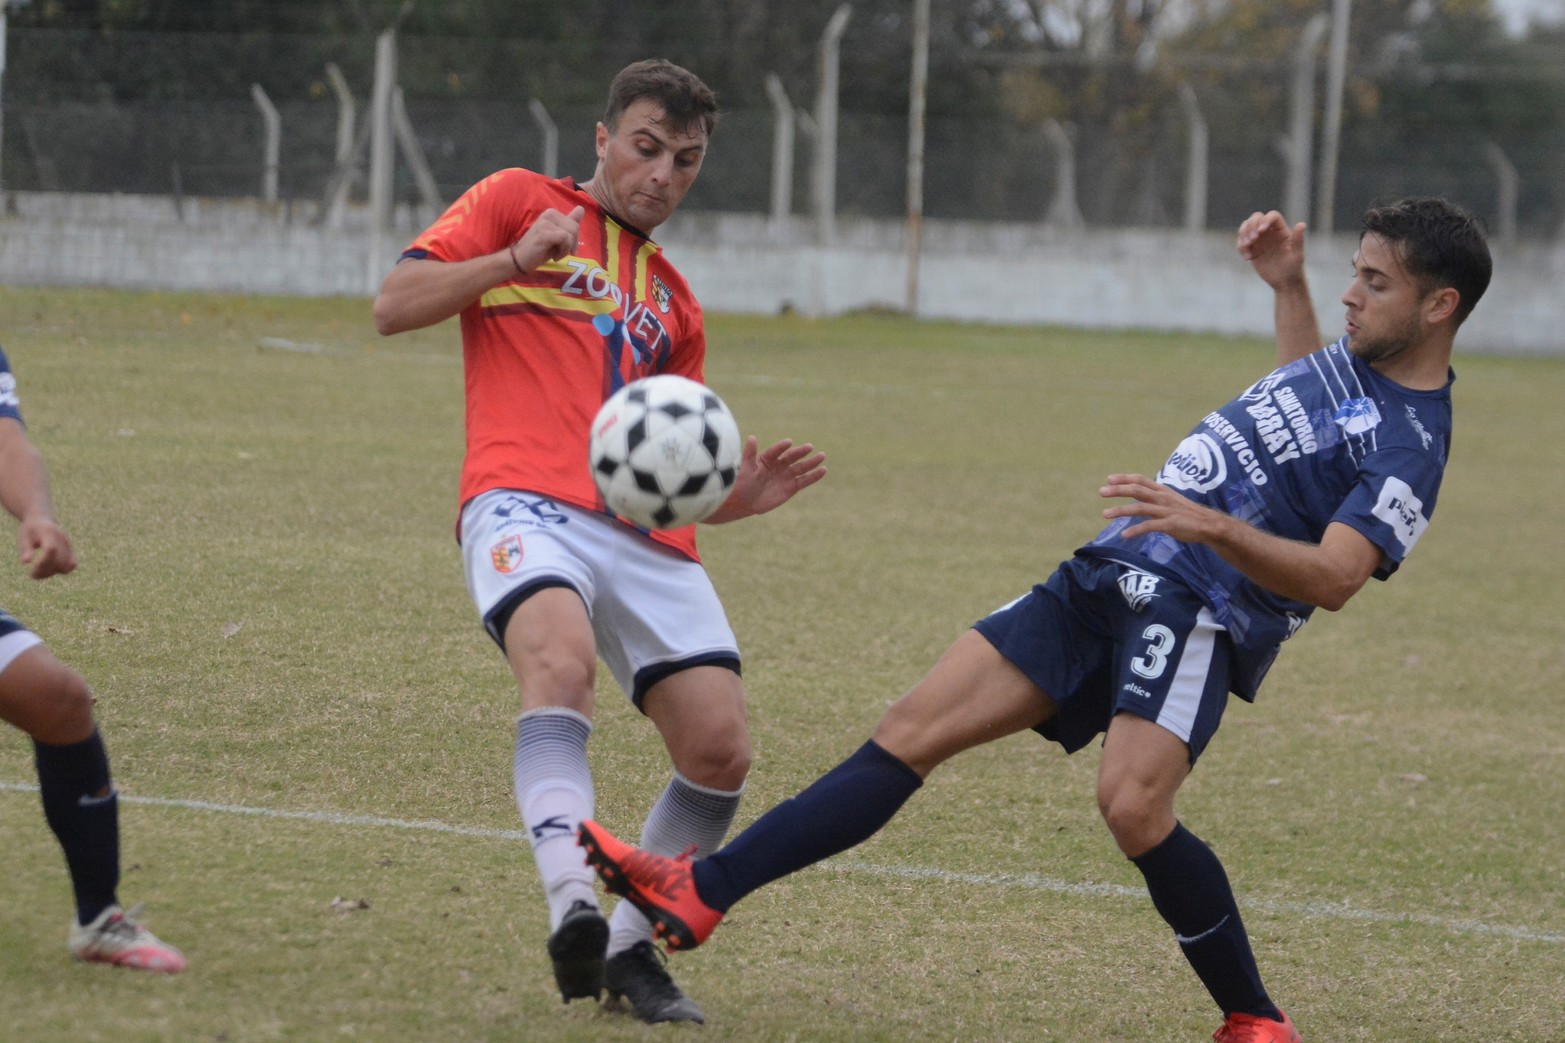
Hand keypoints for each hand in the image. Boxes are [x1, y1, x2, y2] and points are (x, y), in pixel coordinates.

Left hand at [17, 515, 76, 579]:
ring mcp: (69, 545)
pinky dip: (61, 570)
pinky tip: (48, 571)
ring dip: (53, 572)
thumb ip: (25, 549)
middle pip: (60, 560)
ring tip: (38, 574)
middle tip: (32, 575)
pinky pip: (71, 565)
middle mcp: (63, 539)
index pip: (51, 549)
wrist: (41, 519)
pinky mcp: (71, 551)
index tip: (31, 572)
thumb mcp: (23, 537)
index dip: (43, 563)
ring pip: (67, 565)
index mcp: (49, 532)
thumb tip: (25, 562)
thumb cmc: (30, 530)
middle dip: (46, 571)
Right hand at [509, 205, 584, 273]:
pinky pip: (565, 239)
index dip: (574, 239)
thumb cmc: (539, 249)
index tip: (565, 247)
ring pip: (570, 234)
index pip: (574, 223)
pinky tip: (554, 256)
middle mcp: (549, 214)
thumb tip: (581, 209)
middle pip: (574, 228)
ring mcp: (546, 222)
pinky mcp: (544, 233)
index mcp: (552, 213)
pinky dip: (563, 251)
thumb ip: (569, 223)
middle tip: (560, 252)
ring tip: (555, 254)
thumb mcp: (557, 235)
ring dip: (566, 249)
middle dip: (571, 244)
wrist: (520, 259)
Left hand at [708, 437, 826, 521]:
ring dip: (812, 462)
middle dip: (801, 452)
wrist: (745, 502)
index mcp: (767, 458)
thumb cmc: (742, 484)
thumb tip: (752, 437)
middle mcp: (779, 464)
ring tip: (822, 455)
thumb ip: (750, 454)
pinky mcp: (792, 487)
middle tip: (810, 447)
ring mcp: (786, 475)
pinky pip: (805, 480)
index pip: (776, 451)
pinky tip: (823, 470)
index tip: (789, 442)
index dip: (782, 447)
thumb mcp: (745, 468)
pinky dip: (814, 476)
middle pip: (792, 457)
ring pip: (801, 467)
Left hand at [1099, 473, 1222, 543]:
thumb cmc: (1186, 513)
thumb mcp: (1169, 500)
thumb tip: (1138, 496)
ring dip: (1121, 511)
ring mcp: (1166, 511)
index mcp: (1162, 490)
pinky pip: (1149, 526)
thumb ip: (1154, 497)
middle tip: (1101, 491)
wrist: (1207, 524)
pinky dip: (1136, 530)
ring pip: (1140, 508)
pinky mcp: (1170, 524)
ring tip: (1105, 514)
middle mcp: (1162, 498)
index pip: (1140, 480)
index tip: (1109, 479)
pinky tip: (1124, 535)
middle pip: (1137, 490)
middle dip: (1118, 490)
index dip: (1125, 478)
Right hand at [1236, 210, 1306, 290]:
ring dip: (1243, 234)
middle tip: (1252, 240)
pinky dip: (1241, 247)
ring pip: (1246, 227)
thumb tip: (1301, 224)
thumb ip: (1298, 240)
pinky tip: (1248, 258)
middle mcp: (1269, 232)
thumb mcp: (1297, 255)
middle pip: (1256, 217)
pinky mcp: (1251, 249)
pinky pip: (1241, 242)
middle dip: (1251, 226)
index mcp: (1281, 230)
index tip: (1261, 231)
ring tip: (1247, 246)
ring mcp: (1259, 240)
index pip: (1272, 216)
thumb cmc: (1294, 268)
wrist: (1284, 282)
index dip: (1265, 220)